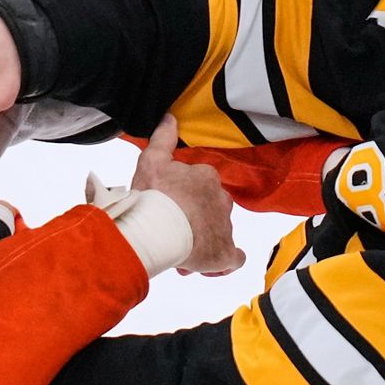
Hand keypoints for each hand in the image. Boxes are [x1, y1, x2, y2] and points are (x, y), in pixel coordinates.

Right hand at [133, 116, 244, 273]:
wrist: (157, 229)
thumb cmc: (151, 196)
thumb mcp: (151, 161)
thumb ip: (163, 139)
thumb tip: (170, 117)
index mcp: (206, 178)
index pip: (200, 187)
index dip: (184, 201)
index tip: (168, 211)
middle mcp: (221, 200)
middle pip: (210, 210)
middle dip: (194, 222)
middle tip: (171, 233)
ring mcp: (225, 227)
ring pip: (218, 233)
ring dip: (202, 242)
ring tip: (180, 254)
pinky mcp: (225, 252)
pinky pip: (233, 258)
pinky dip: (224, 261)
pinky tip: (211, 266)